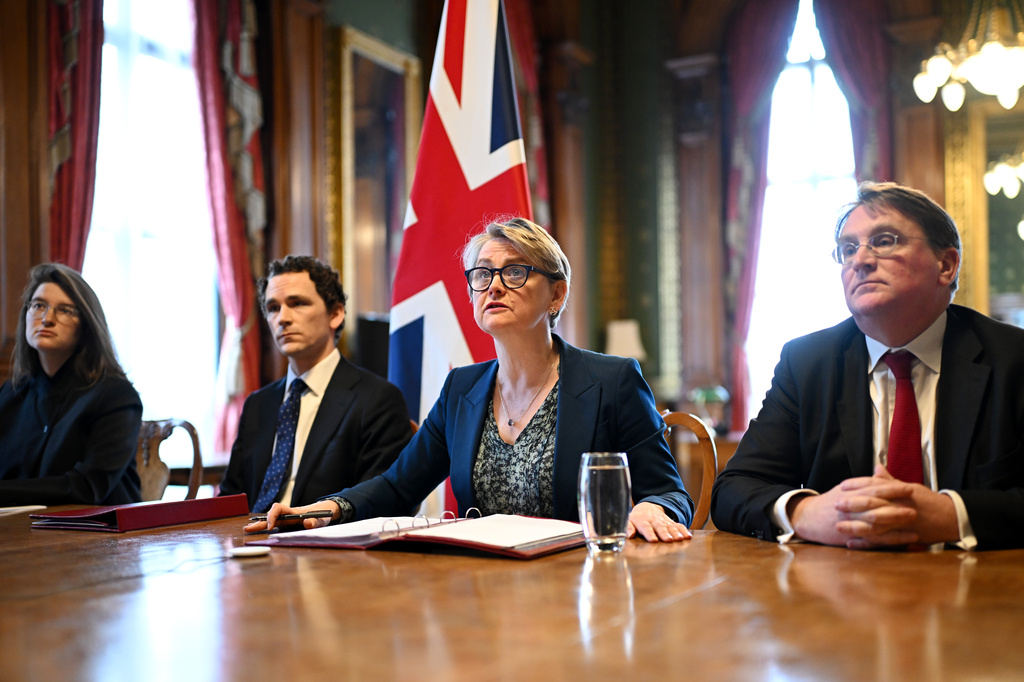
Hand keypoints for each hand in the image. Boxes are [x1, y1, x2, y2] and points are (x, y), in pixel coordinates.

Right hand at [242, 500, 339, 532]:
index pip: (278, 509)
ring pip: (270, 520)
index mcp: (294, 512)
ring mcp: (286, 520)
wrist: (323, 513)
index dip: (272, 517)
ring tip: (248, 529)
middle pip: (271, 515)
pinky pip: (273, 525)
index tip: (270, 527)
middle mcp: (287, 514)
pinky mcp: (286, 525)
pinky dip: (265, 527)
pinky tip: (257, 530)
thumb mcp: (321, 519)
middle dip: (260, 522)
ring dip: (259, 524)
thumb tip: (307, 523)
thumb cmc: (321, 515)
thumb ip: (315, 522)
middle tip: (248, 529)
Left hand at [627, 502, 690, 542]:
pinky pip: (678, 525)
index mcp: (643, 522)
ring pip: (670, 526)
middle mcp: (654, 521)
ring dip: (675, 533)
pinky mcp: (671, 522)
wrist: (646, 507)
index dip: (649, 533)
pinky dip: (684, 530)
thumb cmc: (637, 519)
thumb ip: (628, 528)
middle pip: (660, 527)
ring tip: (680, 539)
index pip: (646, 527)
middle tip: (669, 540)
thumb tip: (629, 535)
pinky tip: (688, 537)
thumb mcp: (629, 521)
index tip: (653, 540)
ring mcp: (664, 521)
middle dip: (665, 534)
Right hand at [790, 467, 916, 546]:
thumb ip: (864, 483)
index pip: (874, 488)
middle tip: (916, 503)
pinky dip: (891, 539)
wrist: (807, 518)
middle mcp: (851, 506)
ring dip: (896, 520)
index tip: (909, 487)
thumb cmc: (828, 503)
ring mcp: (851, 522)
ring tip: (914, 519)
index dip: (892, 488)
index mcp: (851, 493)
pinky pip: (875, 539)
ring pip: (876, 521)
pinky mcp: (852, 536)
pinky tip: (906, 540)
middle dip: (897, 503)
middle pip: (877, 504)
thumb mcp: (844, 490)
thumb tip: (880, 472)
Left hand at [834, 465, 958, 547]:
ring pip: (874, 527)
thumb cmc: (928, 501)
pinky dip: (866, 544)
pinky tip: (851, 544)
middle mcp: (898, 507)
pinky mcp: (901, 538)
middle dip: (852, 505)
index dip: (858, 485)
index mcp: (899, 493)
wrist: (950, 518)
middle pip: (872, 505)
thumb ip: (890, 481)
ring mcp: (899, 524)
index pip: (875, 486)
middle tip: (835, 504)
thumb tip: (876, 468)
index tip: (842, 485)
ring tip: (838, 527)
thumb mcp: (909, 487)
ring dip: (855, 527)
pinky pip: (881, 542)